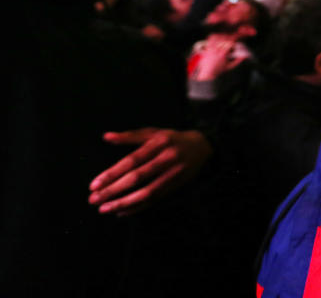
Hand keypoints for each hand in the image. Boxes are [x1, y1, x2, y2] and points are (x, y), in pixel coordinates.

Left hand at [88, 128, 211, 215]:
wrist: (202, 147)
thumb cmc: (172, 139)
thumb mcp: (153, 132)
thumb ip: (130, 136)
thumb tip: (106, 137)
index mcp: (158, 143)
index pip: (132, 160)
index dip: (112, 173)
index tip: (94, 185)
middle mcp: (167, 159)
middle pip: (137, 178)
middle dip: (114, 191)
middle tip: (93, 200)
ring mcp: (173, 174)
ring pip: (147, 192)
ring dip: (124, 203)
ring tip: (105, 209)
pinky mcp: (176, 185)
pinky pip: (155, 199)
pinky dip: (138, 207)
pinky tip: (122, 212)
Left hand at [191, 39, 245, 80]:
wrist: (208, 73)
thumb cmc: (219, 70)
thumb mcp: (230, 66)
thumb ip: (238, 61)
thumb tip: (245, 56)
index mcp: (222, 55)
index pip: (230, 43)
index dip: (234, 41)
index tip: (236, 41)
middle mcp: (216, 51)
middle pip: (224, 39)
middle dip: (229, 38)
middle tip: (232, 40)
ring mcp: (211, 49)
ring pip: (218, 37)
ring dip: (223, 37)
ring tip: (226, 39)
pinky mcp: (207, 48)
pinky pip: (211, 38)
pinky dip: (216, 36)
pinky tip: (219, 38)